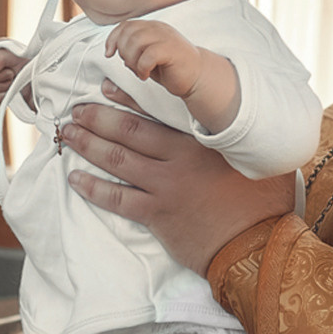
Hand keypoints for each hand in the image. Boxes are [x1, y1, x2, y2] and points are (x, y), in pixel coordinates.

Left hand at [60, 84, 292, 272]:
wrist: (258, 246)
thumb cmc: (264, 203)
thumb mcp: (258, 159)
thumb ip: (239, 139)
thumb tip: (242, 120)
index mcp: (199, 141)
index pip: (155, 112)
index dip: (126, 98)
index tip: (104, 87)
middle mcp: (177, 160)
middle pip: (128, 132)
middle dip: (97, 118)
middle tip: (75, 110)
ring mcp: (165, 188)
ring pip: (117, 160)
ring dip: (89, 146)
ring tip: (68, 134)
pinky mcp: (157, 216)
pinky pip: (118, 199)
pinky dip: (94, 188)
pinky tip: (75, 178)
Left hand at [106, 20, 204, 100]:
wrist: (197, 76)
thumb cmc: (170, 68)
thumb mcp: (146, 57)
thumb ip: (131, 51)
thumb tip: (114, 50)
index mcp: (152, 28)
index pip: (126, 25)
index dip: (113, 38)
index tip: (109, 53)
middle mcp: (159, 28)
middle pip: (129, 33)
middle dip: (124, 52)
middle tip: (132, 66)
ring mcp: (166, 38)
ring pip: (136, 41)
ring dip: (132, 59)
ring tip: (140, 71)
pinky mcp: (172, 50)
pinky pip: (148, 55)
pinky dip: (141, 67)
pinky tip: (146, 75)